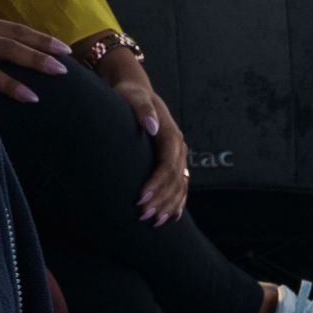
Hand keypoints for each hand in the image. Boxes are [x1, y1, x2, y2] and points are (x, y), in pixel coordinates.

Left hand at [85, 38, 191, 224]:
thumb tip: (152, 127)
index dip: (156, 184)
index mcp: (171, 135)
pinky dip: (178, 201)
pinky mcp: (174, 160)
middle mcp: (179, 147)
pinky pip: (181, 184)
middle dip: (161, 200)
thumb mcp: (134, 98)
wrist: (138, 91)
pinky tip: (172, 216)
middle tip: (143, 216)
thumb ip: (143, 111)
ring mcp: (179, 155)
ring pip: (179, 185)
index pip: (167, 165)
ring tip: (155, 222)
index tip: (141, 199)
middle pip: (174, 180)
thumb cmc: (131, 95)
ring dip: (169, 205)